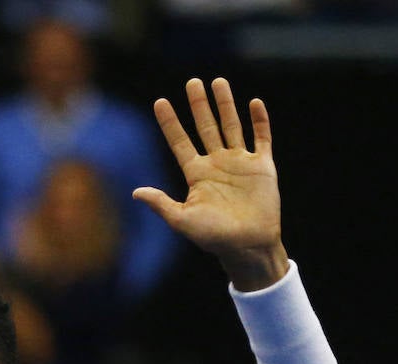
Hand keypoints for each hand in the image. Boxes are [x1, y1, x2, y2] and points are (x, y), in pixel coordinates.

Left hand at [133, 78, 287, 290]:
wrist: (248, 246)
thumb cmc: (214, 238)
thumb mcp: (182, 220)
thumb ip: (161, 204)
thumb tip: (135, 192)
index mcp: (197, 174)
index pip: (180, 142)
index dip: (170, 123)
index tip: (160, 102)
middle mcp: (217, 164)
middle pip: (206, 127)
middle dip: (198, 105)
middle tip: (192, 82)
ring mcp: (240, 164)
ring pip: (232, 126)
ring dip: (225, 105)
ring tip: (218, 82)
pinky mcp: (262, 167)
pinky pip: (261, 138)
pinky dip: (259, 121)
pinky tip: (253, 102)